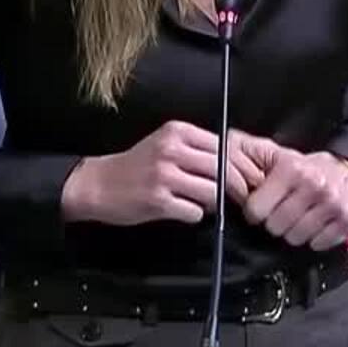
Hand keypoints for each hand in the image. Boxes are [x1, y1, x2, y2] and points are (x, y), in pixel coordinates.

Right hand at [60, 120, 264, 226]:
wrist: (97, 184)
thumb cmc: (135, 166)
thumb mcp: (164, 144)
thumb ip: (196, 149)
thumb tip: (235, 165)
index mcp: (177, 132)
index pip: (224, 146)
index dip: (241, 165)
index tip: (250, 179)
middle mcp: (171, 149)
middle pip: (222, 168)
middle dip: (239, 187)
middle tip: (244, 198)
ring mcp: (164, 175)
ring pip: (212, 191)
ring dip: (218, 202)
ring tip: (213, 205)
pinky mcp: (157, 201)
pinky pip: (194, 211)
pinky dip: (196, 214)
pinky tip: (187, 211)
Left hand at [231, 133, 347, 250]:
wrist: (342, 168)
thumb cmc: (301, 167)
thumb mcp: (269, 154)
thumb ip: (242, 156)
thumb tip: (219, 164)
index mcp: (291, 168)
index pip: (256, 209)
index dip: (254, 211)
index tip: (261, 206)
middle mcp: (314, 185)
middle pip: (275, 227)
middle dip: (273, 222)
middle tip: (281, 211)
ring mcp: (332, 204)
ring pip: (295, 238)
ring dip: (293, 232)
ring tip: (297, 216)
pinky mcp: (347, 220)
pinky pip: (318, 244)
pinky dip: (313, 239)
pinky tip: (314, 223)